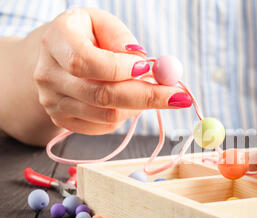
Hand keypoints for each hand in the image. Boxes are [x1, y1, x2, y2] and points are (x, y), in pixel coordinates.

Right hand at [33, 8, 191, 134]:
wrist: (59, 58)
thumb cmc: (87, 37)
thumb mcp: (102, 23)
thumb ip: (120, 37)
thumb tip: (141, 60)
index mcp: (55, 41)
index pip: (86, 62)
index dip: (121, 69)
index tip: (149, 68)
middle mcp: (48, 75)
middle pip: (101, 95)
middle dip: (147, 97)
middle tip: (180, 96)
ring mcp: (53, 102)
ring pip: (108, 115)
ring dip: (139, 106)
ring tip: (153, 92)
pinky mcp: (64, 121)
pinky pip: (105, 126)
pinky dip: (126, 115)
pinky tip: (131, 101)